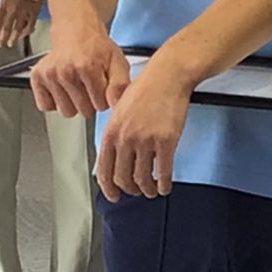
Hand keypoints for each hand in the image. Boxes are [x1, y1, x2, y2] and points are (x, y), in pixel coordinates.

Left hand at [0, 0, 40, 48]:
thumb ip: (1, 4)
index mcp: (4, 2)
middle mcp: (13, 8)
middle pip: (5, 27)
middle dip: (2, 37)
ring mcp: (24, 10)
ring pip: (17, 29)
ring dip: (13, 37)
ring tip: (10, 43)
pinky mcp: (35, 10)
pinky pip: (30, 25)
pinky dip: (26, 31)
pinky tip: (24, 34)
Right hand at [26, 19, 128, 117]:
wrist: (75, 29)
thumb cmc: (96, 47)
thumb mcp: (117, 61)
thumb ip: (120, 84)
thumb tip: (115, 103)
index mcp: (87, 67)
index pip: (101, 105)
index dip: (104, 98)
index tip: (102, 84)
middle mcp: (66, 72)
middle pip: (84, 111)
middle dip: (90, 102)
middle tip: (88, 84)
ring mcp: (50, 75)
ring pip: (66, 112)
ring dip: (72, 103)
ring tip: (75, 84)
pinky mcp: (37, 77)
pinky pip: (46, 107)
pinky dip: (54, 101)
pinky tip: (61, 87)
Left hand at [94, 56, 191, 201]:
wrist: (167, 77)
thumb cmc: (145, 89)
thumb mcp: (118, 110)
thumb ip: (114, 133)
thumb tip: (112, 155)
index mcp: (111, 132)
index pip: (104, 170)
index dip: (108, 188)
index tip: (113, 195)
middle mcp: (125, 138)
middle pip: (123, 178)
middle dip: (129, 190)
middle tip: (135, 191)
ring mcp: (145, 141)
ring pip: (143, 179)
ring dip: (147, 190)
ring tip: (151, 191)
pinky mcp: (166, 141)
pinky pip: (163, 172)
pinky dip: (164, 184)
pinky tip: (165, 186)